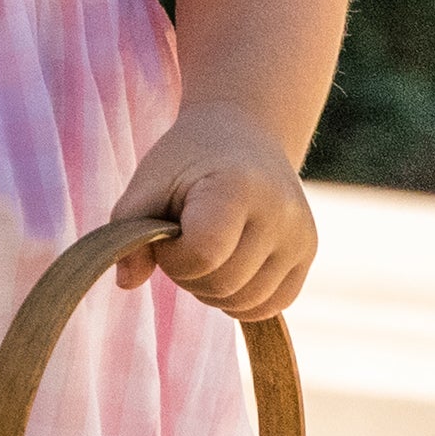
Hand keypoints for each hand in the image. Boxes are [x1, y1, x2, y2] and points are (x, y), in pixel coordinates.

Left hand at [108, 103, 317, 320]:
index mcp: (239, 188)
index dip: (173, 256)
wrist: (242, 130)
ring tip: (205, 250)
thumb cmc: (188, 158)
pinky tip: (227, 266)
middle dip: (189, 273)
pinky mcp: (308, 252)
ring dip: (212, 289)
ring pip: (246, 303)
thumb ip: (129, 230)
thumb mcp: (148, 182)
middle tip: (183, 238)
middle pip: (223, 285)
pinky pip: (272, 305)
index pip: (203, 255)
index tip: (168, 230)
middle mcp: (280, 213)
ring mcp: (300, 236)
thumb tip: (126, 283)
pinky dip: (241, 299)